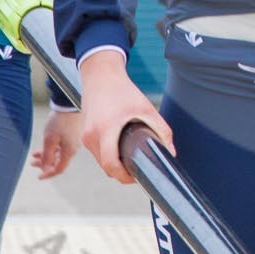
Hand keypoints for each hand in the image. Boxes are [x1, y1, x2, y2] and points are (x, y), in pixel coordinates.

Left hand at [32, 109, 81, 179]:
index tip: (39, 177)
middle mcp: (72, 149)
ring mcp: (72, 143)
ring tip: (34, 154)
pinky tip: (41, 147)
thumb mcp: (50, 140)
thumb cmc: (59, 122)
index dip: (48, 174)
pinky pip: (60, 147)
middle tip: (32, 164)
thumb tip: (46, 169)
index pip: (59, 169)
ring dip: (46, 156)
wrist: (68, 105)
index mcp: (69, 152)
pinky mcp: (70, 136)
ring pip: (57, 154)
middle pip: (58, 162)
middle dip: (44, 164)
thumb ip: (47, 156)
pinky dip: (51, 149)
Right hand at [77, 50, 170, 186]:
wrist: (100, 76)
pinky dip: (108, 155)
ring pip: (101, 161)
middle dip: (122, 172)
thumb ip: (161, 130)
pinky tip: (120, 148)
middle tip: (138, 168)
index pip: (110, 164)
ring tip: (130, 156)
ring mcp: (85, 136)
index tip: (136, 177)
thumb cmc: (122, 91)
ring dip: (115, 164)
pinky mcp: (84, 134)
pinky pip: (97, 153)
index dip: (124, 176)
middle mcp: (91, 135)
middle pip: (106, 167)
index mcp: (105, 129)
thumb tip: (170, 152)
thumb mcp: (146, 108)